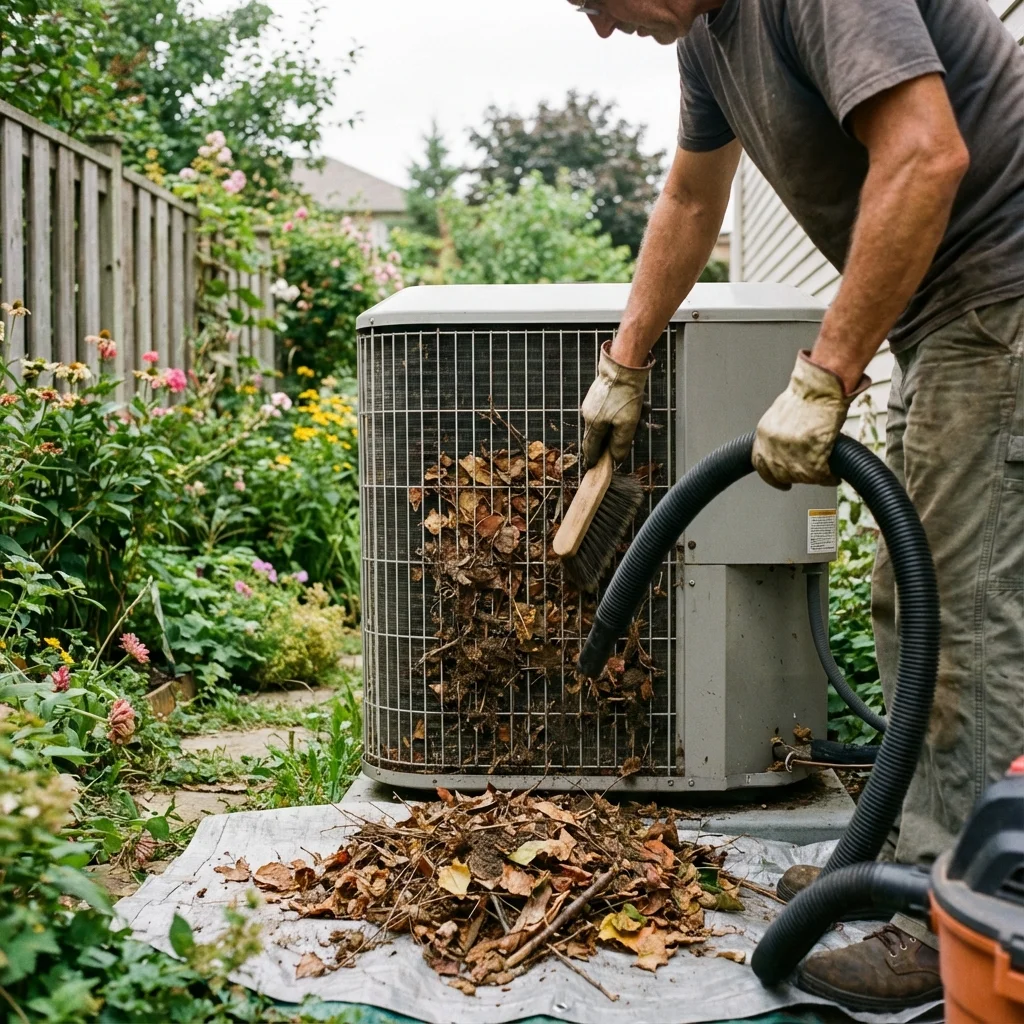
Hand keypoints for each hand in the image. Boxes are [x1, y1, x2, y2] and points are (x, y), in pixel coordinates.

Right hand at [581, 342, 652, 465]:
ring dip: (630, 419)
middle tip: (638, 429)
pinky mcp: (601, 392)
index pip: (591, 448)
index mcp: (593, 424)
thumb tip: (617, 458)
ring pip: (613, 419)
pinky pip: (614, 406)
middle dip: (623, 434)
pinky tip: (642, 402)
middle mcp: (590, 413)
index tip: (595, 467)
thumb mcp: (627, 425)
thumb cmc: (625, 396)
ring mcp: (594, 402)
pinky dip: (628, 408)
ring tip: (645, 410)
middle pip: (604, 433)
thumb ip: (621, 444)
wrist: (624, 365)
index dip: (594, 459)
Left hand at [752, 351, 869, 489]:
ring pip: (800, 477)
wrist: (822, 387)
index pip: (759, 463)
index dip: (770, 474)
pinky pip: (820, 476)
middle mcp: (773, 445)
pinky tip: (833, 475)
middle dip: (794, 477)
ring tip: (823, 473)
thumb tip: (784, 447)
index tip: (778, 480)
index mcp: (764, 433)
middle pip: (779, 473)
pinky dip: (828, 477)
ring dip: (813, 477)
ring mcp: (791, 453)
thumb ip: (778, 433)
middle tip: (806, 475)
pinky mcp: (811, 457)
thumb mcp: (781, 413)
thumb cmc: (808, 394)